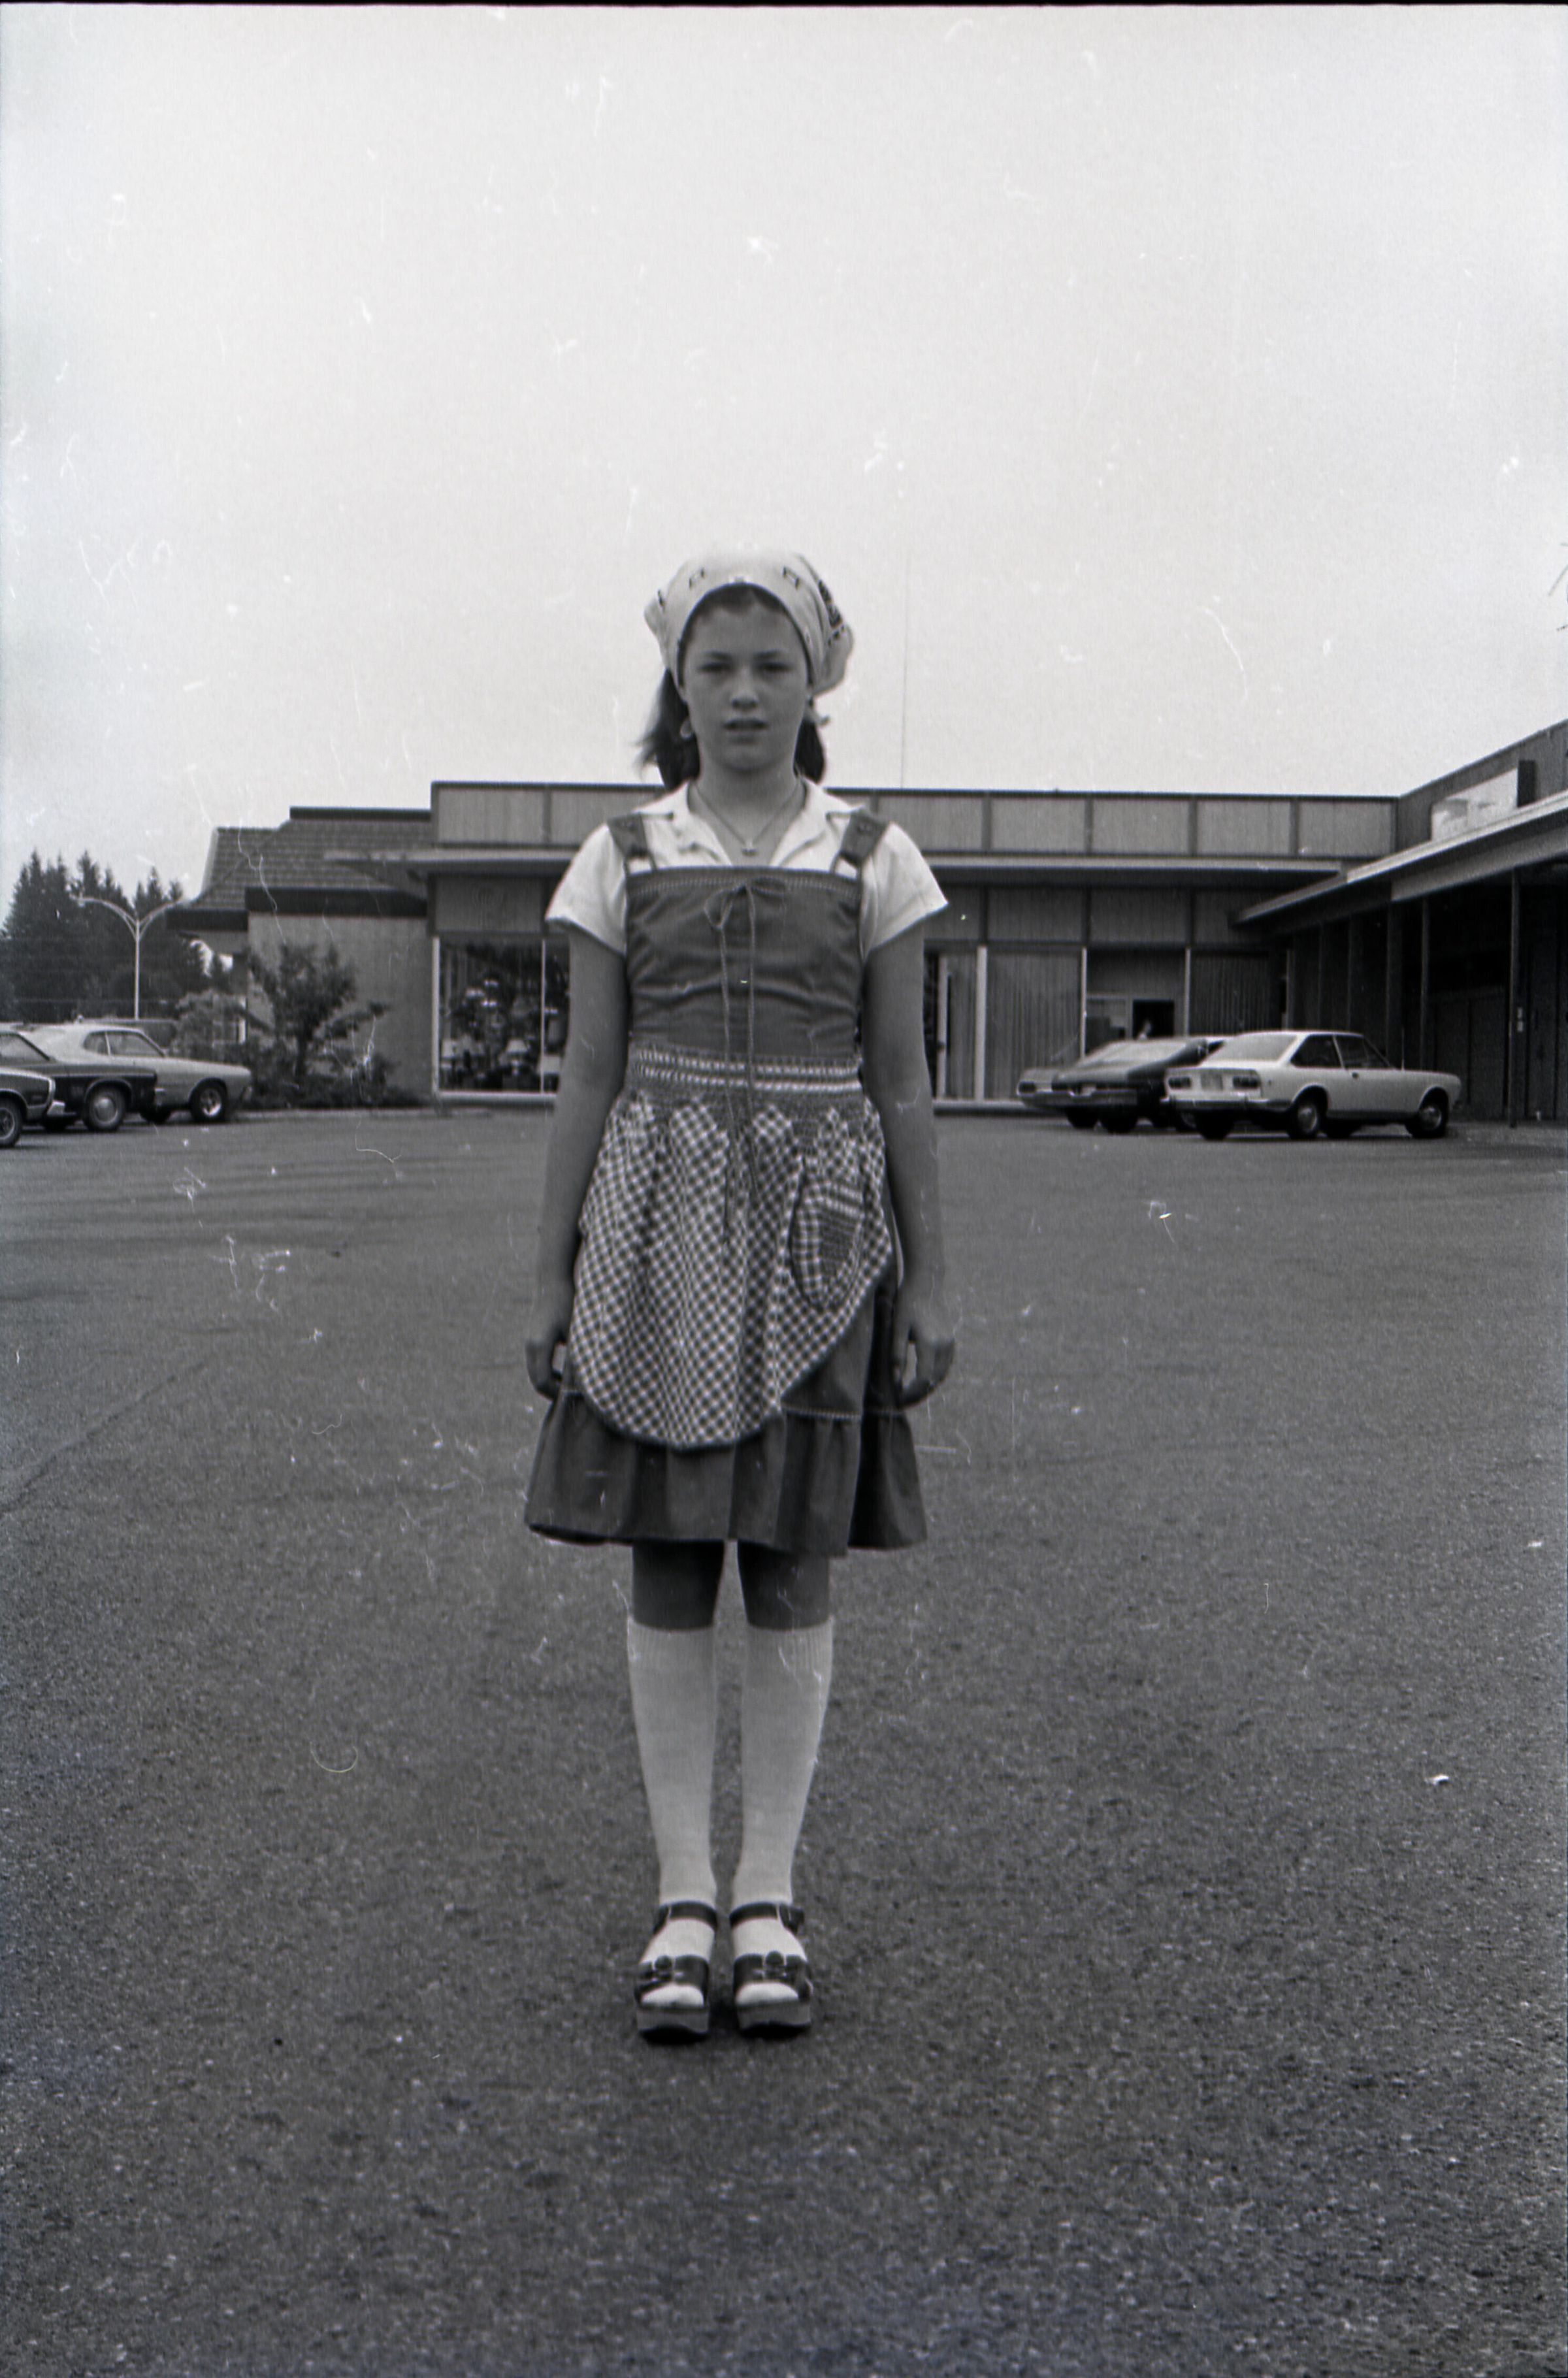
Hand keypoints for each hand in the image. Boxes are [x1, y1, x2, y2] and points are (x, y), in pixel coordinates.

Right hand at [525, 1277, 574, 1399]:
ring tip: (568, 1386)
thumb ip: (577, 1356)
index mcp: (539, 1345)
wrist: (552, 1282)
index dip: (556, 1393)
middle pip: (535, 1380)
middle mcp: (530, 1346)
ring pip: (535, 1373)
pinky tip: (562, 1372)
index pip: (542, 1381)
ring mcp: (528, 1342)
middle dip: (551, 1391)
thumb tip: (584, 1382)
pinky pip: (536, 1363)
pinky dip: (547, 1372)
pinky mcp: (531, 1339)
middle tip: (571, 1396)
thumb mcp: (576, 1332)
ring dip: (549, 1382)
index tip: (572, 1396)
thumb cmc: (568, 1303)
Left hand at [888, 1279, 954, 1406]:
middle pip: (935, 1380)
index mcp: (930, 1343)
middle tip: (904, 1402)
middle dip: (919, 1394)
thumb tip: (896, 1380)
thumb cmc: (908, 1303)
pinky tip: (922, 1380)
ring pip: (942, 1375)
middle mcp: (944, 1345)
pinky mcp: (950, 1340)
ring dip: (928, 1387)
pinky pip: (945, 1366)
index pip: (924, 1378)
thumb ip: (897, 1354)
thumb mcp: (898, 1328)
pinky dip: (934, 1376)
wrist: (927, 1284)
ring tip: (911, 1394)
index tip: (899, 1399)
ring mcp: (950, 1343)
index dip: (912, 1392)